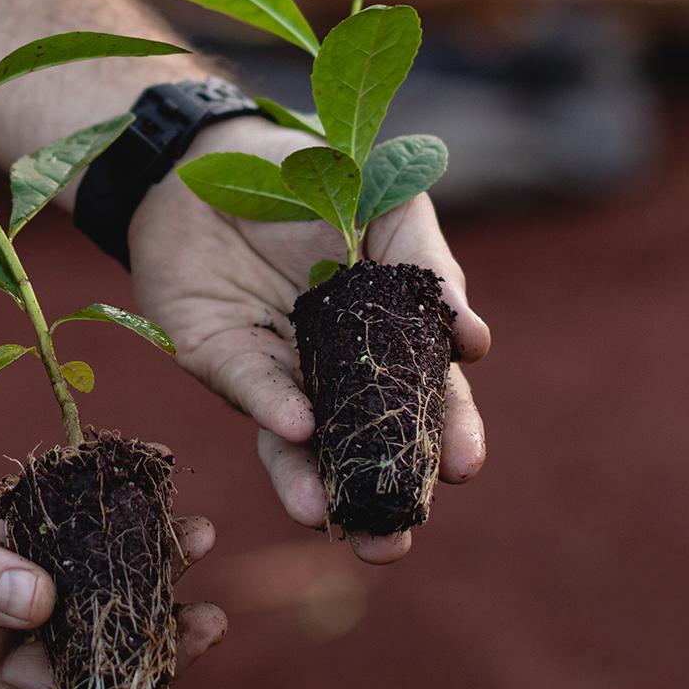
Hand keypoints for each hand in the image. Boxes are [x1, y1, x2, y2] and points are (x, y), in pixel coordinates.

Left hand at [128, 116, 488, 562]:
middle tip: (395, 542)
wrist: (213, 147)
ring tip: (331, 520)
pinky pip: (245, 385)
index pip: (423, 397)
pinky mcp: (213, 353)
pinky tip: (297, 428)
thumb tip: (476, 343)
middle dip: (377, 498)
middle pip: (359, 443)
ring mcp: (272, 368)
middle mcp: (327, 369)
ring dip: (313, 484)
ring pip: (294, 441)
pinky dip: (270, 408)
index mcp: (382, 337)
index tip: (464, 466)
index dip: (445, 432)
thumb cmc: (314, 176)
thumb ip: (430, 270)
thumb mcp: (389, 206)